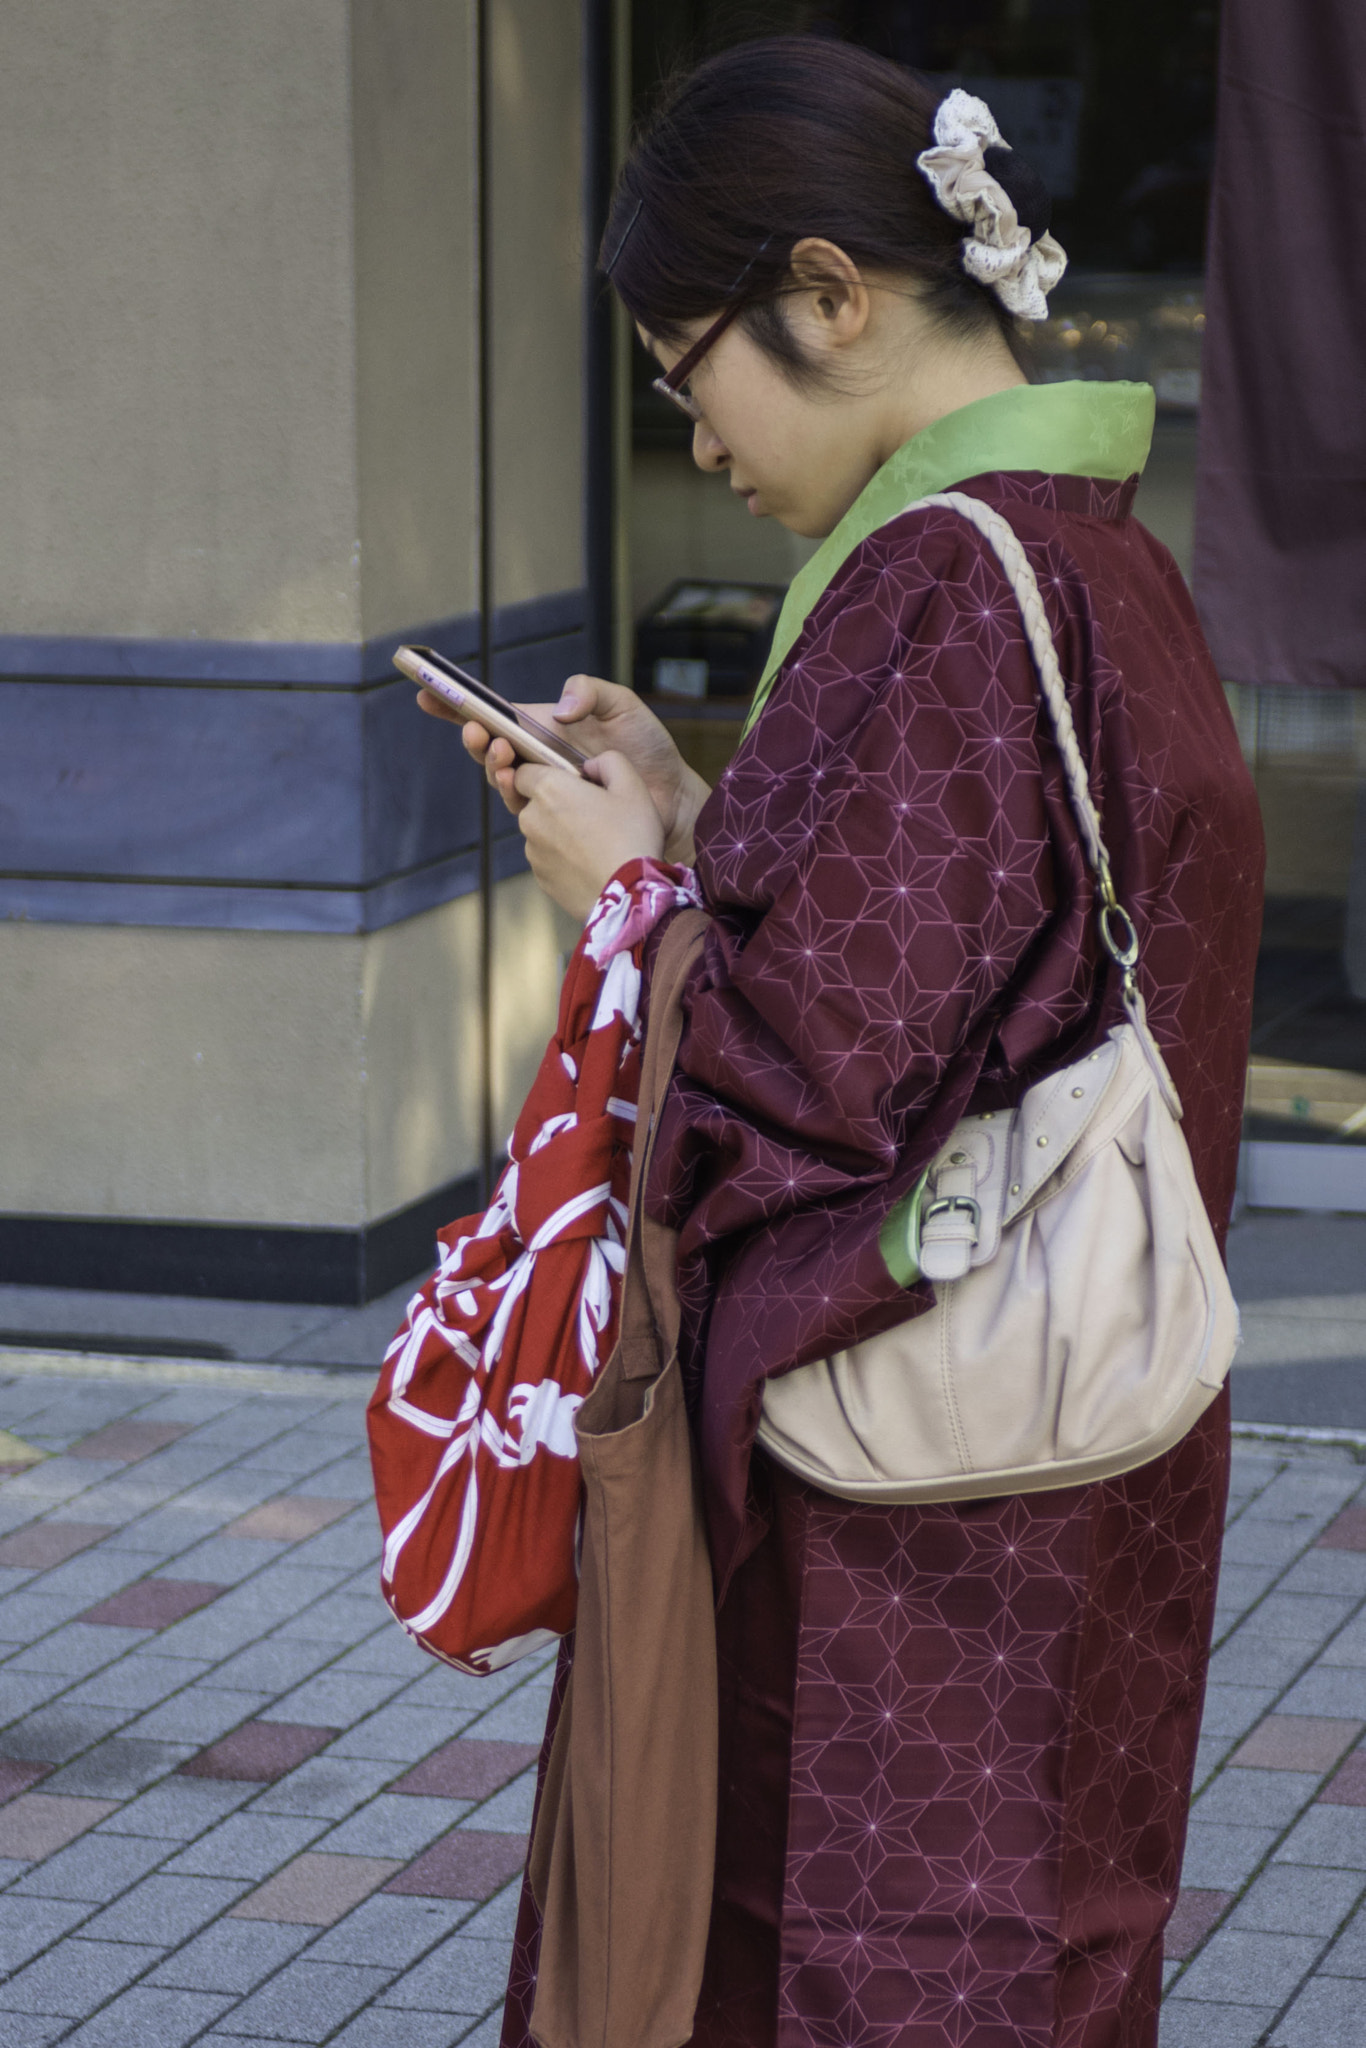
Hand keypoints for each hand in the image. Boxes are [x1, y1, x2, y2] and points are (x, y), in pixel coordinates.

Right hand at [418, 673, 709, 861]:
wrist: (672, 796)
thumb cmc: (648, 748)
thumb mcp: (623, 706)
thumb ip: (591, 692)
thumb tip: (557, 709)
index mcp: (545, 726)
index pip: (496, 713)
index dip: (460, 706)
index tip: (429, 694)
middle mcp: (538, 757)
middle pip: (489, 748)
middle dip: (473, 738)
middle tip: (476, 731)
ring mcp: (545, 787)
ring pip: (502, 778)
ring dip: (492, 765)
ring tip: (501, 752)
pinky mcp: (555, 815)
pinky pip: (524, 807)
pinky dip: (514, 794)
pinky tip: (517, 782)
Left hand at [511, 751, 664, 920]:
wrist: (629, 896)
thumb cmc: (632, 837)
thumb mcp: (633, 786)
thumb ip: (609, 761)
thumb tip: (590, 766)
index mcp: (549, 789)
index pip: (523, 770)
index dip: (544, 772)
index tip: (568, 781)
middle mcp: (531, 819)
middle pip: (533, 802)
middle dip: (555, 804)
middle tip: (592, 814)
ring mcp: (533, 852)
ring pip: (541, 832)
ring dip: (559, 832)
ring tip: (595, 843)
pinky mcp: (540, 878)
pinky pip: (548, 859)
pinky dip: (563, 858)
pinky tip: (590, 863)